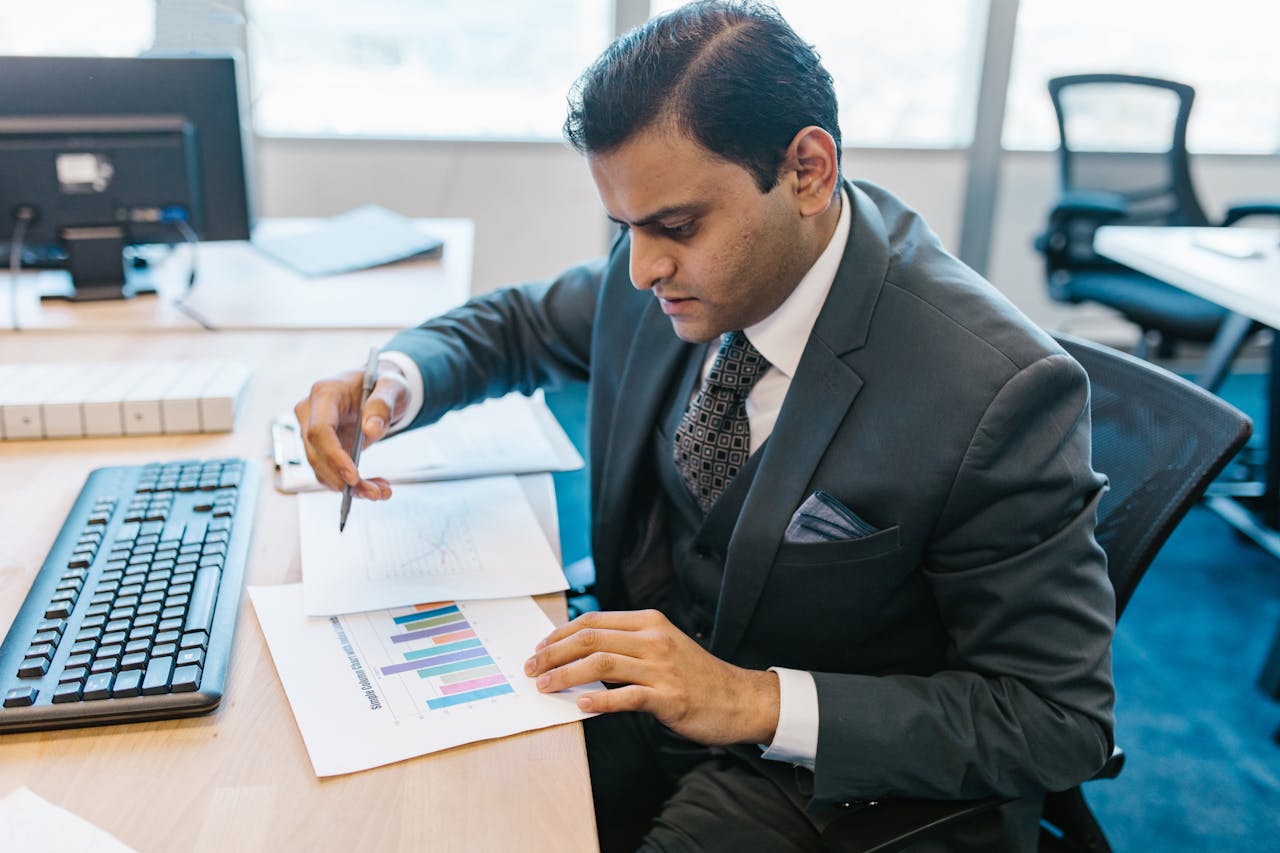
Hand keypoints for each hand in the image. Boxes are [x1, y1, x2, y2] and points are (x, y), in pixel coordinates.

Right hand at [294, 361, 410, 498]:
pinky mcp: (321, 447)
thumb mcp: (393, 387)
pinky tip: (373, 487)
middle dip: (342, 480)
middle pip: (316, 454)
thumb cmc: (383, 383)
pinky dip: (350, 485)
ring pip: (320, 468)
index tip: (354, 477)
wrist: (379, 388)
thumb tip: (372, 430)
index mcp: (325, 393)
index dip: (334, 457)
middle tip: (375, 492)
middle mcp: (311, 412)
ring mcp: (312, 430)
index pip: (319, 430)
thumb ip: (383, 405)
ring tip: (380, 491)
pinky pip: (329, 472)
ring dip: (349, 488)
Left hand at [524, 609, 779, 746]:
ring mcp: (662, 668)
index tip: (539, 649)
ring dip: (566, 675)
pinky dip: (601, 699)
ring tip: (545, 686)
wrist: (740, 699)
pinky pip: (627, 696)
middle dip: (554, 653)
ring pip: (602, 664)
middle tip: (532, 668)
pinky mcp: (669, 697)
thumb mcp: (663, 647)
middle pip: (591, 639)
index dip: (560, 634)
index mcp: (649, 623)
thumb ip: (628, 646)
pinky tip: (582, 704)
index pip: (593, 621)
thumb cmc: (696, 677)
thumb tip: (582, 654)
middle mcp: (654, 639)